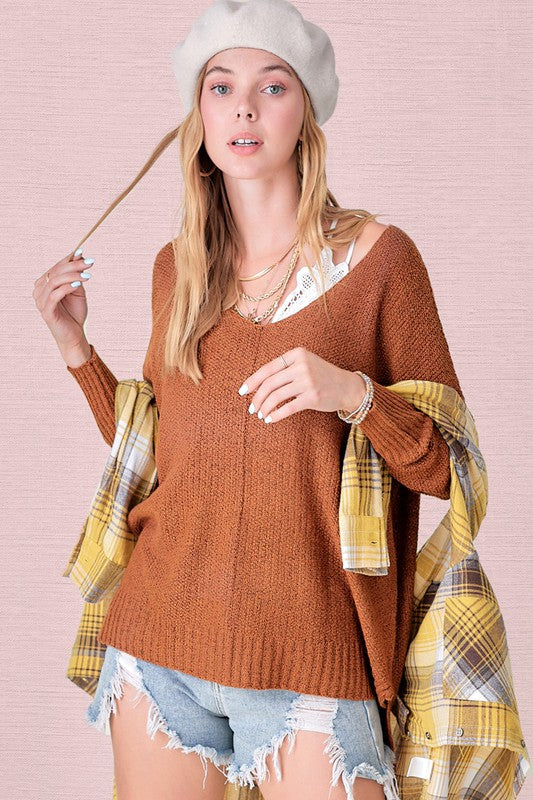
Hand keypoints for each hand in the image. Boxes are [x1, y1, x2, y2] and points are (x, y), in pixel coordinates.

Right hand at [32, 247, 93, 352]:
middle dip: (74, 266)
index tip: (83, 253)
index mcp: (44, 284)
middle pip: (55, 272)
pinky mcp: (46, 312)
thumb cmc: (74, 313)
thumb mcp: (77, 291)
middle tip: (89, 263)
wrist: (75, 335)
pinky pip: (55, 295)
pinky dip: (67, 288)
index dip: (69, 259)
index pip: (56, 267)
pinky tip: (79, 284)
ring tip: (87, 276)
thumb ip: (76, 276)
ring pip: (55, 282)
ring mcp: (40, 301)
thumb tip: (79, 256)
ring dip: (72, 276)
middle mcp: (39, 291)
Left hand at [237, 346, 365, 423]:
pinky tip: (270, 419)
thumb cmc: (320, 376)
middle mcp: (302, 365)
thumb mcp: (303, 364)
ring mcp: (308, 381)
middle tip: (251, 408)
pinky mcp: (313, 397)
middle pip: (270, 383)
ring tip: (261, 414)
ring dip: (265, 407)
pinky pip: (287, 408)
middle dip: (257, 397)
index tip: (242, 391)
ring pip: (276, 396)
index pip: (268, 368)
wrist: (347, 387)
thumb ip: (283, 370)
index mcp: (297, 354)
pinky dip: (276, 415)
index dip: (252, 381)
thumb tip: (255, 385)